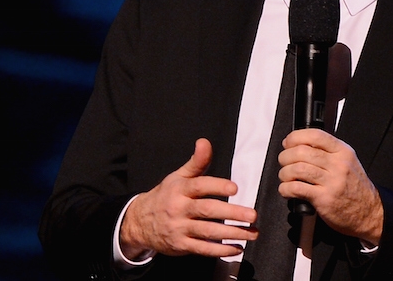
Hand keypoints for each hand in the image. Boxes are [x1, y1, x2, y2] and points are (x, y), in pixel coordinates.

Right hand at [119, 138, 257, 258]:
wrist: (140, 222)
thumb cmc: (165, 196)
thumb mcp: (178, 176)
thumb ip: (196, 162)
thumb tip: (205, 142)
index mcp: (180, 189)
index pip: (199, 186)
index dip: (217, 186)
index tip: (234, 189)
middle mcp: (179, 208)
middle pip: (207, 210)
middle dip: (232, 214)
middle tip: (252, 215)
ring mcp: (179, 228)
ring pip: (208, 232)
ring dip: (232, 233)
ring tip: (252, 233)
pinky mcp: (181, 245)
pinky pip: (203, 249)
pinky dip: (221, 250)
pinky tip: (237, 247)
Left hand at [278, 129, 383, 244]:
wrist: (369, 212)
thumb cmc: (355, 187)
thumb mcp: (347, 161)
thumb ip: (328, 151)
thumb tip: (300, 144)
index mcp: (343, 152)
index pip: (316, 135)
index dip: (296, 137)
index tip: (288, 143)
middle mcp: (338, 165)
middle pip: (302, 152)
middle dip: (285, 156)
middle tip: (284, 161)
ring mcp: (332, 182)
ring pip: (297, 169)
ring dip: (284, 173)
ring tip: (285, 177)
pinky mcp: (324, 199)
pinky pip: (297, 188)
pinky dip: (285, 188)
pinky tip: (287, 189)